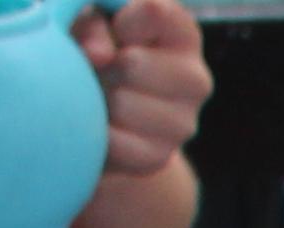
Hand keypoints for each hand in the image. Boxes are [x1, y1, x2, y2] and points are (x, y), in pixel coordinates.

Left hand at [75, 2, 206, 175]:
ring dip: (97, 100)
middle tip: (103, 69)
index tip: (115, 28)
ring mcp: (183, 123)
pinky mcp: (158, 157)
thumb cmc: (92, 50)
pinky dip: (94, 131)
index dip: (122, 20)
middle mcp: (195, 79)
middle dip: (105, 65)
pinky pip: (113, 141)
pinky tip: (99, 123)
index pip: (155, 12)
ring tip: (99, 96)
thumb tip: (98, 56)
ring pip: (122, 104)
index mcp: (182, 33)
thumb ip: (92, 24)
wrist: (96, 112)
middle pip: (134, 64)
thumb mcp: (88, 22)